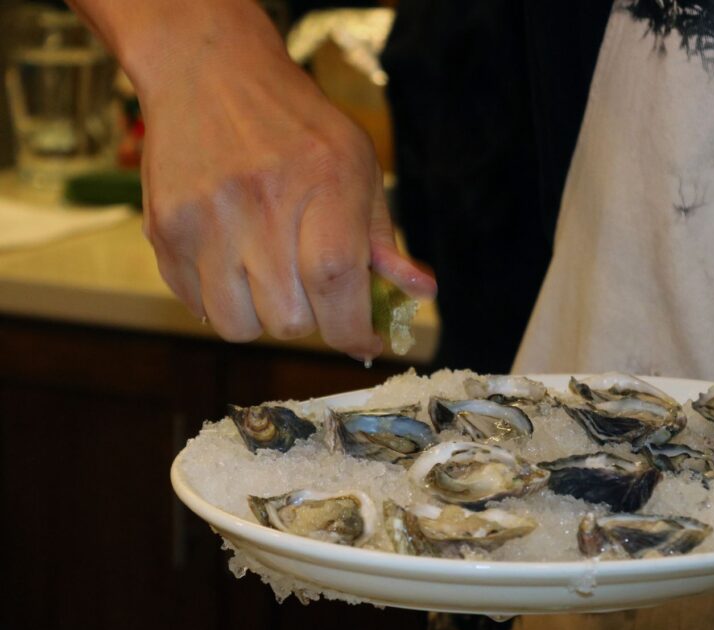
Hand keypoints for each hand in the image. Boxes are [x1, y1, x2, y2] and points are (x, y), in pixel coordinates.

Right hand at [71, 0, 435, 357]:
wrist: (208, 72)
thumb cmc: (296, 126)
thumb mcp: (357, 166)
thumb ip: (383, 238)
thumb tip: (418, 293)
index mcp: (323, 184)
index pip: (337, 284)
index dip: (354, 330)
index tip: (365, 341)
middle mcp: (261, 204)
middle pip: (289, 321)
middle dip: (309, 318)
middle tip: (308, 286)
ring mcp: (204, 220)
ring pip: (238, 326)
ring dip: (260, 314)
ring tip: (266, 272)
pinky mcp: (164, 231)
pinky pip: (196, 306)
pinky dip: (219, 299)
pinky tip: (231, 259)